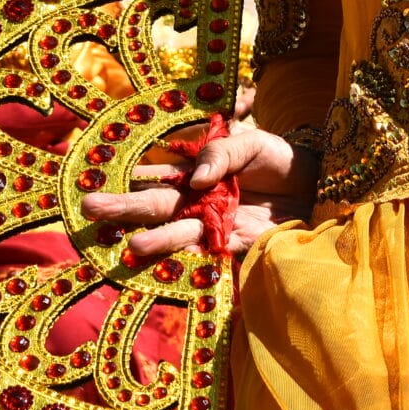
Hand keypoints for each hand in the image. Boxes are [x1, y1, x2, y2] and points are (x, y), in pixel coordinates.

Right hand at [82, 126, 316, 255]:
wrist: (320, 187)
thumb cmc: (281, 159)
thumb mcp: (253, 143)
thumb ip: (222, 154)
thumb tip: (198, 179)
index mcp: (198, 175)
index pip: (158, 176)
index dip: (129, 178)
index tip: (96, 179)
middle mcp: (200, 203)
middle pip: (158, 206)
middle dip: (124, 208)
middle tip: (88, 208)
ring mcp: (215, 227)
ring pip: (179, 234)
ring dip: (156, 240)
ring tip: (133, 246)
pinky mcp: (236, 247)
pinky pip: (208, 256)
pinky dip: (188, 262)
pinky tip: (166, 266)